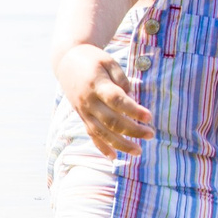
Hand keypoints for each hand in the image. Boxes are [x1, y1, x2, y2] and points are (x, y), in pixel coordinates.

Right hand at [56, 42, 154, 156]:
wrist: (67, 61)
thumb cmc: (93, 60)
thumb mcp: (109, 62)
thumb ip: (122, 81)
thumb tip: (133, 101)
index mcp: (97, 84)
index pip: (117, 100)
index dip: (133, 110)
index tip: (149, 117)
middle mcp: (89, 101)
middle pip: (111, 120)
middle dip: (132, 130)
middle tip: (150, 135)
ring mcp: (84, 111)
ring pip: (102, 132)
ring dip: (120, 144)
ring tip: (138, 151)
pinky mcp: (82, 117)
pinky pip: (91, 135)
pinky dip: (102, 147)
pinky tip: (114, 157)